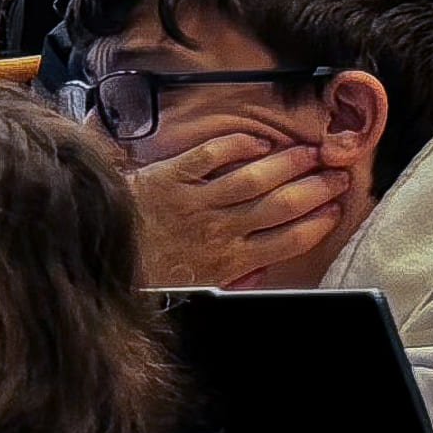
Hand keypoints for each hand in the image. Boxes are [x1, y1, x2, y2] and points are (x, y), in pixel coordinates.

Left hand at [127, 133, 346, 288]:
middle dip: (315, 188)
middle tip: (339, 174)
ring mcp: (195, 200)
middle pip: (280, 205)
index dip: (316, 223)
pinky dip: (238, 145)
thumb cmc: (146, 275)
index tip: (336, 209)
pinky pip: (212, 155)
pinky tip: (258, 141)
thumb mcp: (194, 292)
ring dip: (289, 163)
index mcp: (227, 262)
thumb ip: (231, 280)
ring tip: (313, 152)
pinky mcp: (170, 176)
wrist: (94, 258)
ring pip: (254, 178)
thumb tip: (262, 271)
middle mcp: (218, 230)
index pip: (286, 240)